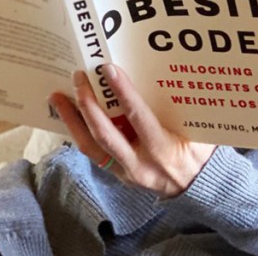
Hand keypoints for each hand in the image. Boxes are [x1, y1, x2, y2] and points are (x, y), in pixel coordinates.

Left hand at [51, 64, 215, 197]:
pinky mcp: (117, 173)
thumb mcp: (196, 131)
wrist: (197, 187)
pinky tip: (70, 114)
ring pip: (90, 146)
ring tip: (58, 97)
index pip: (138, 117)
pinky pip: (93, 152)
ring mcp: (124, 172)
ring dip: (72, 120)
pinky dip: (80, 131)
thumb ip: (179, 109)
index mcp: (162, 150)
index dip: (123, 93)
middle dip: (88, 104)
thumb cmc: (199, 153)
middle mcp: (138, 164)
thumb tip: (165, 76)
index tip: (109, 70)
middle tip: (79, 78)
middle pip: (104, 134)